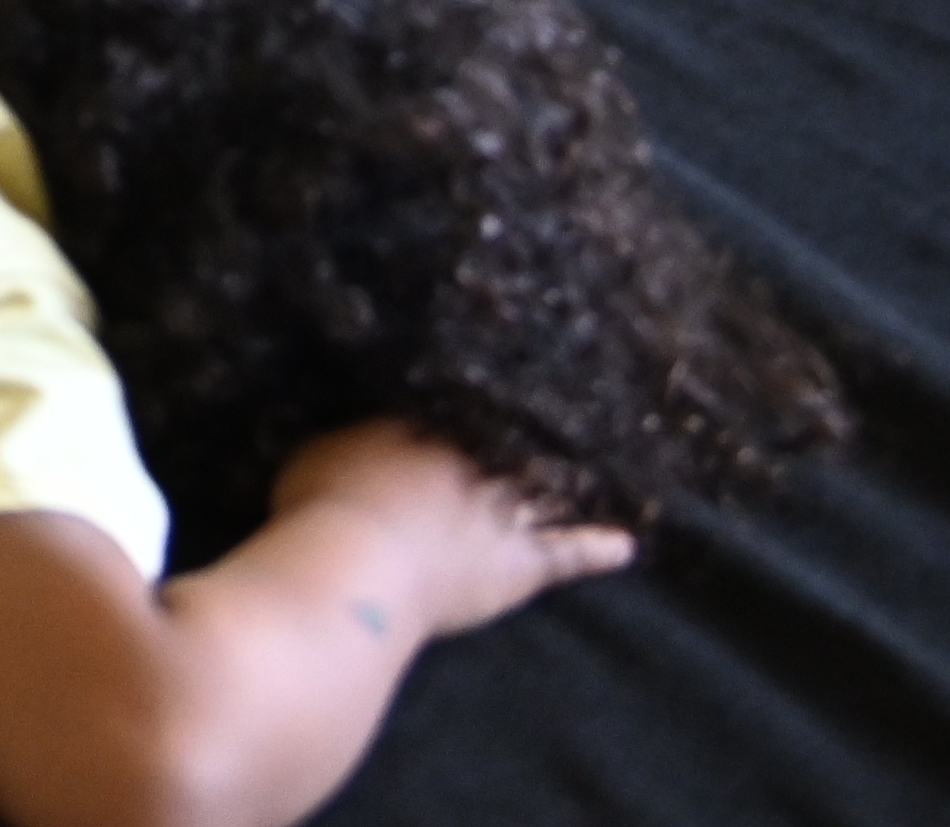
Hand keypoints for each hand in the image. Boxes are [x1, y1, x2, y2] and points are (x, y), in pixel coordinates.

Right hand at [264, 421, 636, 635]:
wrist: (360, 565)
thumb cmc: (325, 501)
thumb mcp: (323, 448)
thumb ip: (352, 435)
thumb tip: (358, 420)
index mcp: (428, 425)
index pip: (464, 406)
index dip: (478, 399)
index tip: (495, 383)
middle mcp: (477, 459)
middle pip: (515, 441)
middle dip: (536, 430)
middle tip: (560, 411)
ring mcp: (505, 511)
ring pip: (549, 488)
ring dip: (573, 479)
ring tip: (597, 467)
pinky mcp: (522, 564)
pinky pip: (568, 555)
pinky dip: (598, 550)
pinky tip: (626, 547)